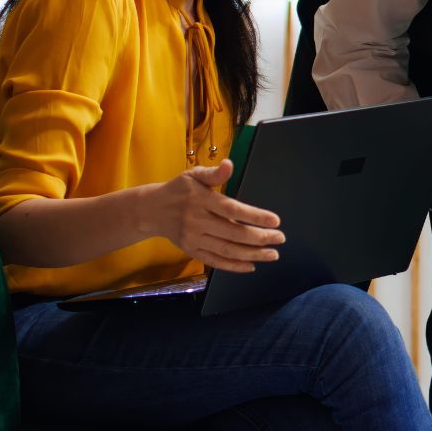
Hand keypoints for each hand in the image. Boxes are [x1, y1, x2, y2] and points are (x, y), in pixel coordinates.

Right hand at [151, 160, 282, 272]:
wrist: (152, 210)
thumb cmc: (178, 190)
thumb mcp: (193, 175)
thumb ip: (213, 173)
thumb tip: (229, 165)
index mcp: (201, 200)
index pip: (232, 209)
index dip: (255, 216)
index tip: (275, 220)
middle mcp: (198, 221)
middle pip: (233, 233)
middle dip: (260, 238)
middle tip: (280, 238)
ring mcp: (194, 239)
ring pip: (227, 250)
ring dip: (252, 254)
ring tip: (272, 254)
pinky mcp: (192, 251)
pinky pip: (215, 261)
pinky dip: (234, 266)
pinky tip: (251, 265)